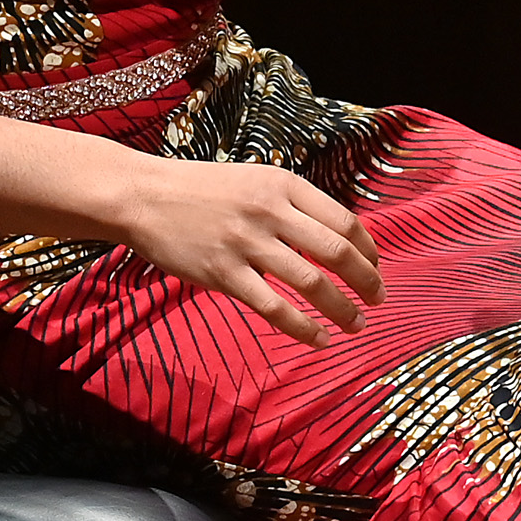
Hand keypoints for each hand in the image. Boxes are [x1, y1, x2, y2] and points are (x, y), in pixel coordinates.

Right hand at [114, 156, 382, 345]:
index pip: (344, 220)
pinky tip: (320, 340)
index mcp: (284, 184)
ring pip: (311, 282)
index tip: (376, 268)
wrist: (142, 195)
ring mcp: (247, 243)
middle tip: (378, 300)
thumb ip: (291, 205)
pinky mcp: (224, 273)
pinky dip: (303, 328)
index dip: (369, 250)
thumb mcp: (254, 181)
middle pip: (337, 251)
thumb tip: (335, 239)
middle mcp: (270, 211)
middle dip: (367, 281)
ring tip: (356, 325)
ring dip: (342, 309)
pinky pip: (274, 307)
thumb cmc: (201, 190)